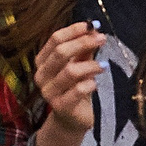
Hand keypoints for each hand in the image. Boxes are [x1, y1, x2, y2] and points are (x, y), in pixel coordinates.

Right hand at [29, 21, 107, 145]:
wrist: (71, 119)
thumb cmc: (75, 88)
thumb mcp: (79, 65)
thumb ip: (84, 49)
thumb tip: (94, 30)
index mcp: (43, 61)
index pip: (55, 39)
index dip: (74, 30)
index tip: (92, 25)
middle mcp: (41, 75)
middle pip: (60, 52)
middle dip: (83, 42)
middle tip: (102, 39)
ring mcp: (49, 92)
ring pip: (70, 71)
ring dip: (90, 65)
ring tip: (104, 65)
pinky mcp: (60, 106)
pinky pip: (77, 90)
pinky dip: (89, 84)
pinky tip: (96, 83)